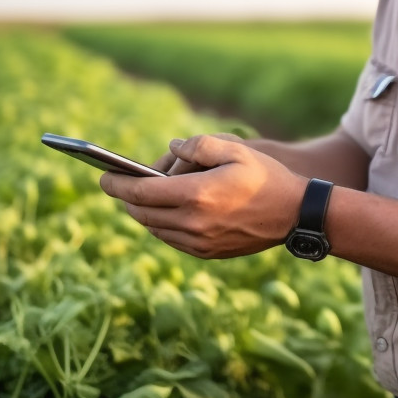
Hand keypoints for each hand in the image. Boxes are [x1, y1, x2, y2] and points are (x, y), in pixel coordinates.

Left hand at [100, 133, 305, 259]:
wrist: (294, 215)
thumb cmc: (266, 177)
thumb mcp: (236, 149)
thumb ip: (198, 145)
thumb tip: (171, 150)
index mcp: (196, 195)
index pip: (141, 191)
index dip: (117, 184)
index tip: (102, 178)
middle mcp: (192, 223)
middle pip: (142, 212)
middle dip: (127, 198)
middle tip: (120, 184)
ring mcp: (198, 242)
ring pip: (154, 228)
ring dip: (144, 212)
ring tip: (143, 196)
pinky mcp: (207, 253)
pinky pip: (171, 239)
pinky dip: (161, 225)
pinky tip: (167, 211)